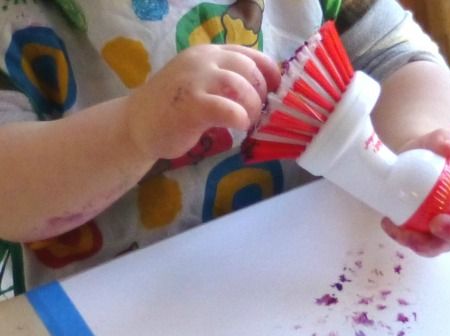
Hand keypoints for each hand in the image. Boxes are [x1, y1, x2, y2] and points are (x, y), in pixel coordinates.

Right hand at [126, 44, 280, 159]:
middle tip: (257, 113)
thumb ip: (226, 80)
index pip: (251, 55)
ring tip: (247, 122)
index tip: (275, 92)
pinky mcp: (191, 105)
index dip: (270, 74)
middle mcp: (203, 61)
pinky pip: (228, 109)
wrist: (135, 124)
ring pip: (242, 86)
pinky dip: (240, 119)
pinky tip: (238, 127)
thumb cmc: (173, 108)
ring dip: (253, 108)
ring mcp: (195, 80)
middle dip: (261, 94)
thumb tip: (266, 91)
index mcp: (208, 53)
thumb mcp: (201, 83)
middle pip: (250, 70)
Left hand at [381, 129, 449, 256]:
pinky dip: (404, 237)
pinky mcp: (427, 235)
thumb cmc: (432, 152)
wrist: (410, 162)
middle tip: (437, 224)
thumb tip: (448, 148)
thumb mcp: (437, 140)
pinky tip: (389, 224)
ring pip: (444, 244)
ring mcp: (448, 227)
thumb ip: (443, 139)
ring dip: (427, 244)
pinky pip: (419, 243)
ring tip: (406, 234)